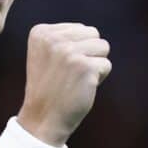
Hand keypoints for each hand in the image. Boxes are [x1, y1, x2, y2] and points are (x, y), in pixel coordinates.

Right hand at [17, 23, 111, 145]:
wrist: (42, 119)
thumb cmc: (50, 88)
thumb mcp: (46, 54)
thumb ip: (63, 37)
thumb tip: (91, 31)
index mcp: (41, 32)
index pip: (79, 28)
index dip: (76, 49)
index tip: (59, 67)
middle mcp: (53, 39)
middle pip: (93, 34)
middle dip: (88, 53)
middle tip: (70, 74)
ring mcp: (69, 52)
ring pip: (103, 47)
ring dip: (95, 65)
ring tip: (76, 79)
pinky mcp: (85, 67)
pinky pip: (106, 65)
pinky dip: (99, 79)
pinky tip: (82, 88)